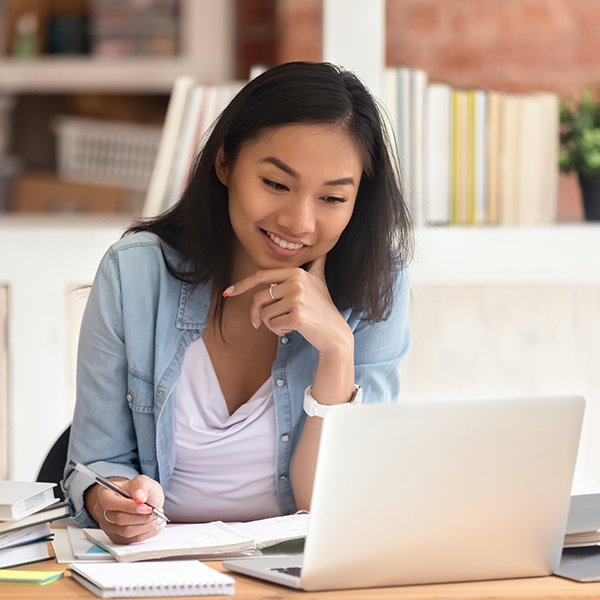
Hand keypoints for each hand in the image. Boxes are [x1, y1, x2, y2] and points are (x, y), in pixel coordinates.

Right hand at [89, 475, 165, 543]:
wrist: (142, 500)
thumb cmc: (139, 490)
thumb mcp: (143, 481)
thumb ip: (140, 485)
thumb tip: (139, 497)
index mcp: (104, 493)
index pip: (109, 502)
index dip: (128, 506)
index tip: (147, 507)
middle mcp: (102, 511)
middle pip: (119, 519)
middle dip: (141, 517)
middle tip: (155, 512)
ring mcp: (108, 526)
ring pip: (126, 532)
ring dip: (146, 526)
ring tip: (157, 517)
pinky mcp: (117, 537)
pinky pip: (132, 540)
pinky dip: (147, 533)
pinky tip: (155, 525)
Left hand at [224, 256, 352, 354]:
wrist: (335, 333)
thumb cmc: (323, 308)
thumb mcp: (319, 281)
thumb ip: (315, 264)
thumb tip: (321, 250)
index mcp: (296, 272)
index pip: (261, 276)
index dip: (242, 284)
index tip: (229, 292)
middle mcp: (297, 282)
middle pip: (259, 298)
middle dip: (256, 313)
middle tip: (259, 323)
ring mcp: (298, 299)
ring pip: (264, 313)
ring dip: (271, 324)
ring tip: (287, 324)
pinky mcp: (297, 316)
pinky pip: (272, 325)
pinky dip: (278, 331)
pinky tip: (292, 329)